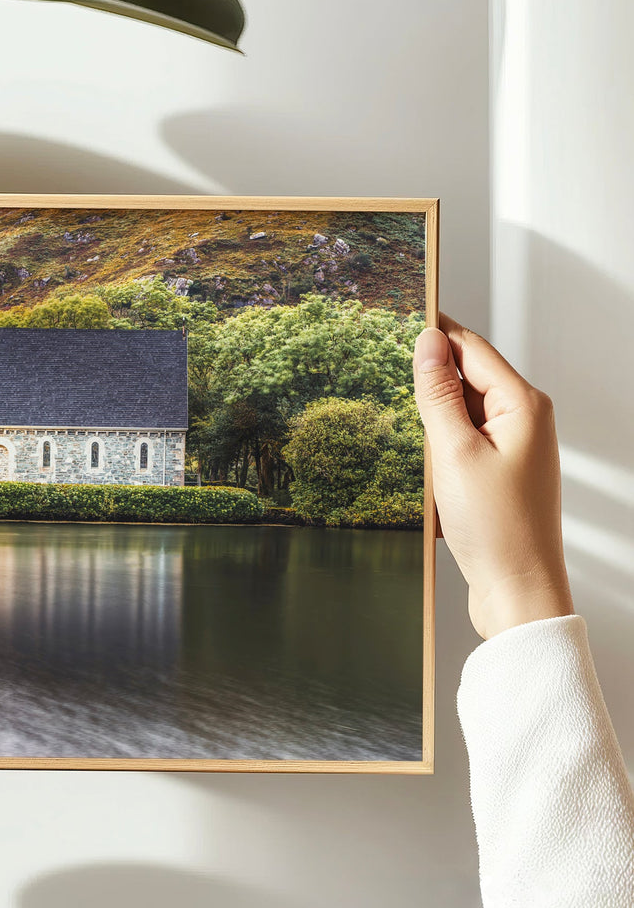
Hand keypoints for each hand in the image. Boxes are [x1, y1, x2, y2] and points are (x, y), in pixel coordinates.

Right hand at [413, 315, 573, 639]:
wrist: (517, 590)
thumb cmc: (496, 528)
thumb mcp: (454, 452)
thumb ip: (438, 394)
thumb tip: (427, 343)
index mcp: (523, 405)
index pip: (471, 348)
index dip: (434, 333)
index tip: (397, 317)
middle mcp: (524, 420)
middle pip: (467, 377)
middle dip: (428, 378)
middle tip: (382, 372)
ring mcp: (513, 447)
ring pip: (461, 411)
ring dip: (431, 418)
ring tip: (404, 431)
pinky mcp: (499, 472)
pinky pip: (462, 441)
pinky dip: (439, 445)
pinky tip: (420, 463)